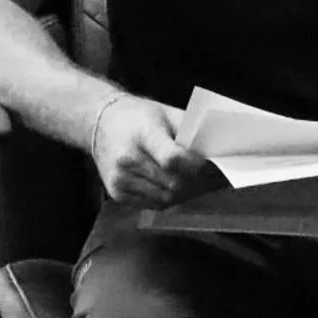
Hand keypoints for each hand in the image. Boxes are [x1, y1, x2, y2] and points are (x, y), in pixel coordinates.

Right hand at [89, 94, 221, 207]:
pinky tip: (176, 186)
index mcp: (142, 134)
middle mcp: (128, 160)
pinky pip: (154, 205)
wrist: (101, 123)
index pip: (172, 159)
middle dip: (197, 183)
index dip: (195, 166)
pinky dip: (170, 199)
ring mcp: (120, 180)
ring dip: (186, 193)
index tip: (209, 164)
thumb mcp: (166, 113)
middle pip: (173, 184)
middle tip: (212, 178)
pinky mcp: (117, 194)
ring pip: (166, 199)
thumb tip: (217, 151)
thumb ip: (190, 132)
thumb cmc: (139, 116)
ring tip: (197, 182)